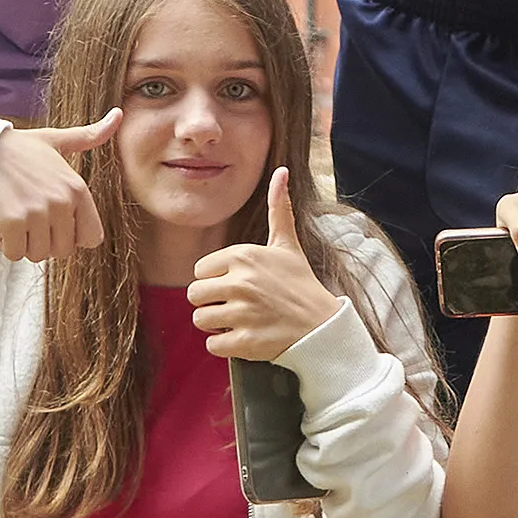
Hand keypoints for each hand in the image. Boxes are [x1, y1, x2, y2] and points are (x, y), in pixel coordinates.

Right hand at [0, 114, 116, 261]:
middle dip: (46, 241)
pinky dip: (7, 245)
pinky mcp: (12, 222)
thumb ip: (89, 136)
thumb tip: (118, 114)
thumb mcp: (58, 140)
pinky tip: (3, 224)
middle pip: (63, 250)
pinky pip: (16, 254)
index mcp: (78, 188)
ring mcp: (37, 213)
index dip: (73, 235)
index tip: (56, 222)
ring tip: (18, 218)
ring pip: (39, 254)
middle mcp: (62, 202)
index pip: (91, 238)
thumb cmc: (20, 149)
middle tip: (32, 218)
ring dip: (25, 243)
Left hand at [190, 174, 338, 360]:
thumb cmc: (301, 284)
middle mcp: (241, 282)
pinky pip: (212, 344)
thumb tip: (281, 172)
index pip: (200, 270)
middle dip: (211, 302)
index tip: (236, 286)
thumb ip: (278, 209)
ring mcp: (242, 313)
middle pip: (195, 294)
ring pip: (200, 319)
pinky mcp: (244, 341)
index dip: (215, 280)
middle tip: (236, 306)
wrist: (322, 327)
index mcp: (244, 256)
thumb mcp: (287, 245)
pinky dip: (224, 345)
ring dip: (216, 325)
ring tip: (240, 321)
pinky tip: (243, 338)